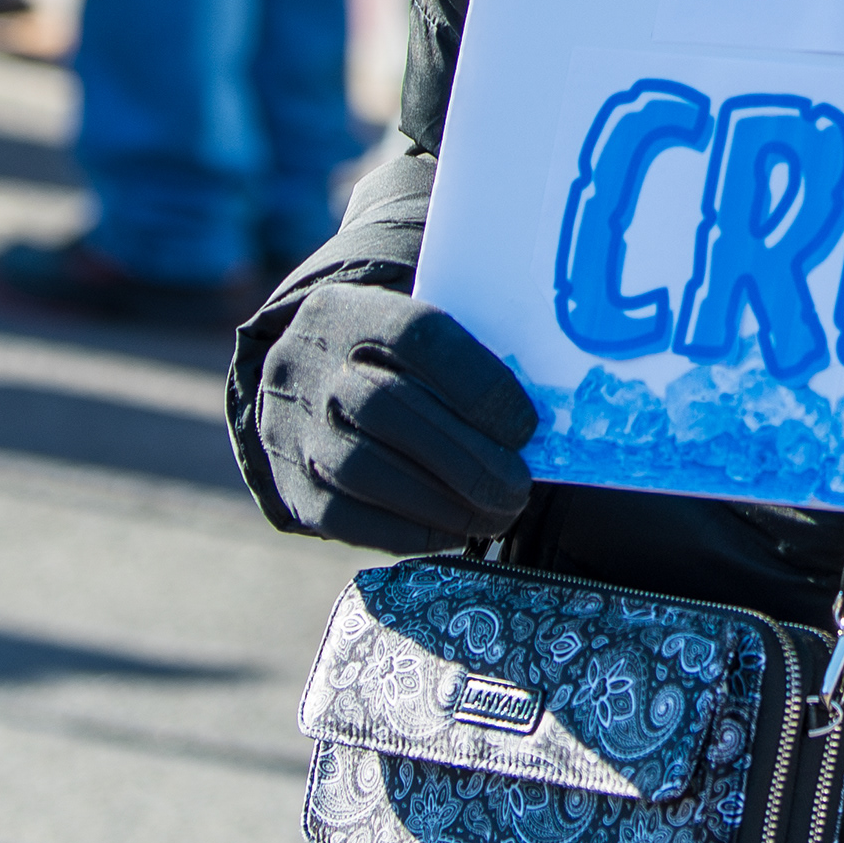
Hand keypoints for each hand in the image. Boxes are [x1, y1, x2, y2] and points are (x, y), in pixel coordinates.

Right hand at [251, 283, 540, 551]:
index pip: (418, 337)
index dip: (478, 384)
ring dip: (442, 502)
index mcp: (350, 310)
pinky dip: (408, 530)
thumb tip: (551, 410)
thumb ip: (467, 354)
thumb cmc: (387, 359)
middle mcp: (310, 365)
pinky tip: (453, 532)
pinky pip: (346, 519)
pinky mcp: (291, 486)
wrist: (297, 382)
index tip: (527, 427)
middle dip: (465, 457)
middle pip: (388, 408)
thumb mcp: (411, 332)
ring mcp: (293, 428)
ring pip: (364, 470)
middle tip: (519, 488)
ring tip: (497, 515)